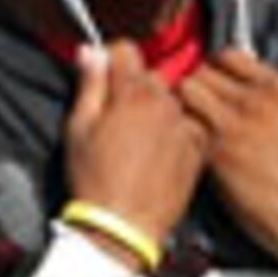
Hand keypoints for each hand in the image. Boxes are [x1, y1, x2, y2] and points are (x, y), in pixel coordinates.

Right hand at [61, 39, 207, 244]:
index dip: (112, 60)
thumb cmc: (95, 180)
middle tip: (120, 116)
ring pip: (174, 100)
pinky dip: (180, 130)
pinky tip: (162, 150)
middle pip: (152, 75)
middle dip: (136, 87)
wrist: (124, 226)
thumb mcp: (78, 127)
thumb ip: (89, 84)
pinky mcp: (199, 149)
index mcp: (131, 94)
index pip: (126, 50)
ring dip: (160, 109)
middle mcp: (164, 104)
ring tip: (142, 138)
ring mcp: (185, 126)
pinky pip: (192, 125)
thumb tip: (90, 51)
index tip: (106, 76)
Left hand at [180, 49, 277, 276]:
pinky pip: (184, 123)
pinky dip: (180, 130)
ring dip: (182, 105)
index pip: (232, 56)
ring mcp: (236, 125)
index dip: (215, 68)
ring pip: (188, 90)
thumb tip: (258, 92)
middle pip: (204, 71)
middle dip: (195, 87)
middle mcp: (258, 102)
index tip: (212, 84)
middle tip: (194, 109)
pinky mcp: (218, 153)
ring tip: (187, 126)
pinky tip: (186, 148)